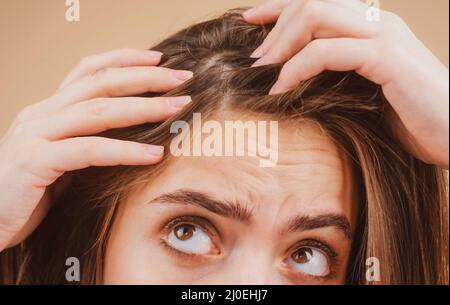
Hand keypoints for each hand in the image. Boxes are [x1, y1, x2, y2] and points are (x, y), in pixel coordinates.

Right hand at [0, 48, 192, 250]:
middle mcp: (41, 114)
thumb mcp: (61, 157)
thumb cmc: (28, 191)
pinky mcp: (34, 163)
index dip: (124, 59)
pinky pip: (88, 151)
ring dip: (143, 107)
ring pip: (97, 111)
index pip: (88, 70)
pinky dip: (125, 151)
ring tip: (178, 106)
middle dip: (145, 77)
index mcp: (49, 110)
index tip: (159, 59)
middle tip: (182, 78)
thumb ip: (86, 140)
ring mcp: (35, 135)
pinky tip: (155, 154)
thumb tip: (134, 137)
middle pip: (100, 83)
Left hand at [244, 0, 448, 167]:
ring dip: (281, 43)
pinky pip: (327, 51)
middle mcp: (376, 21)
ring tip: (261, 70)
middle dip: (274, 26)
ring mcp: (383, 35)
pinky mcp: (387, 58)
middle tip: (255, 58)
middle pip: (310, 1)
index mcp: (370, 26)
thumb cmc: (410, 118)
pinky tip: (281, 88)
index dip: (279, 5)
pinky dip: (297, 68)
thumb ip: (337, 75)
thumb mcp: (364, 90)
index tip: (250, 20)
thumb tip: (293, 80)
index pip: (317, 0)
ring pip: (316, 16)